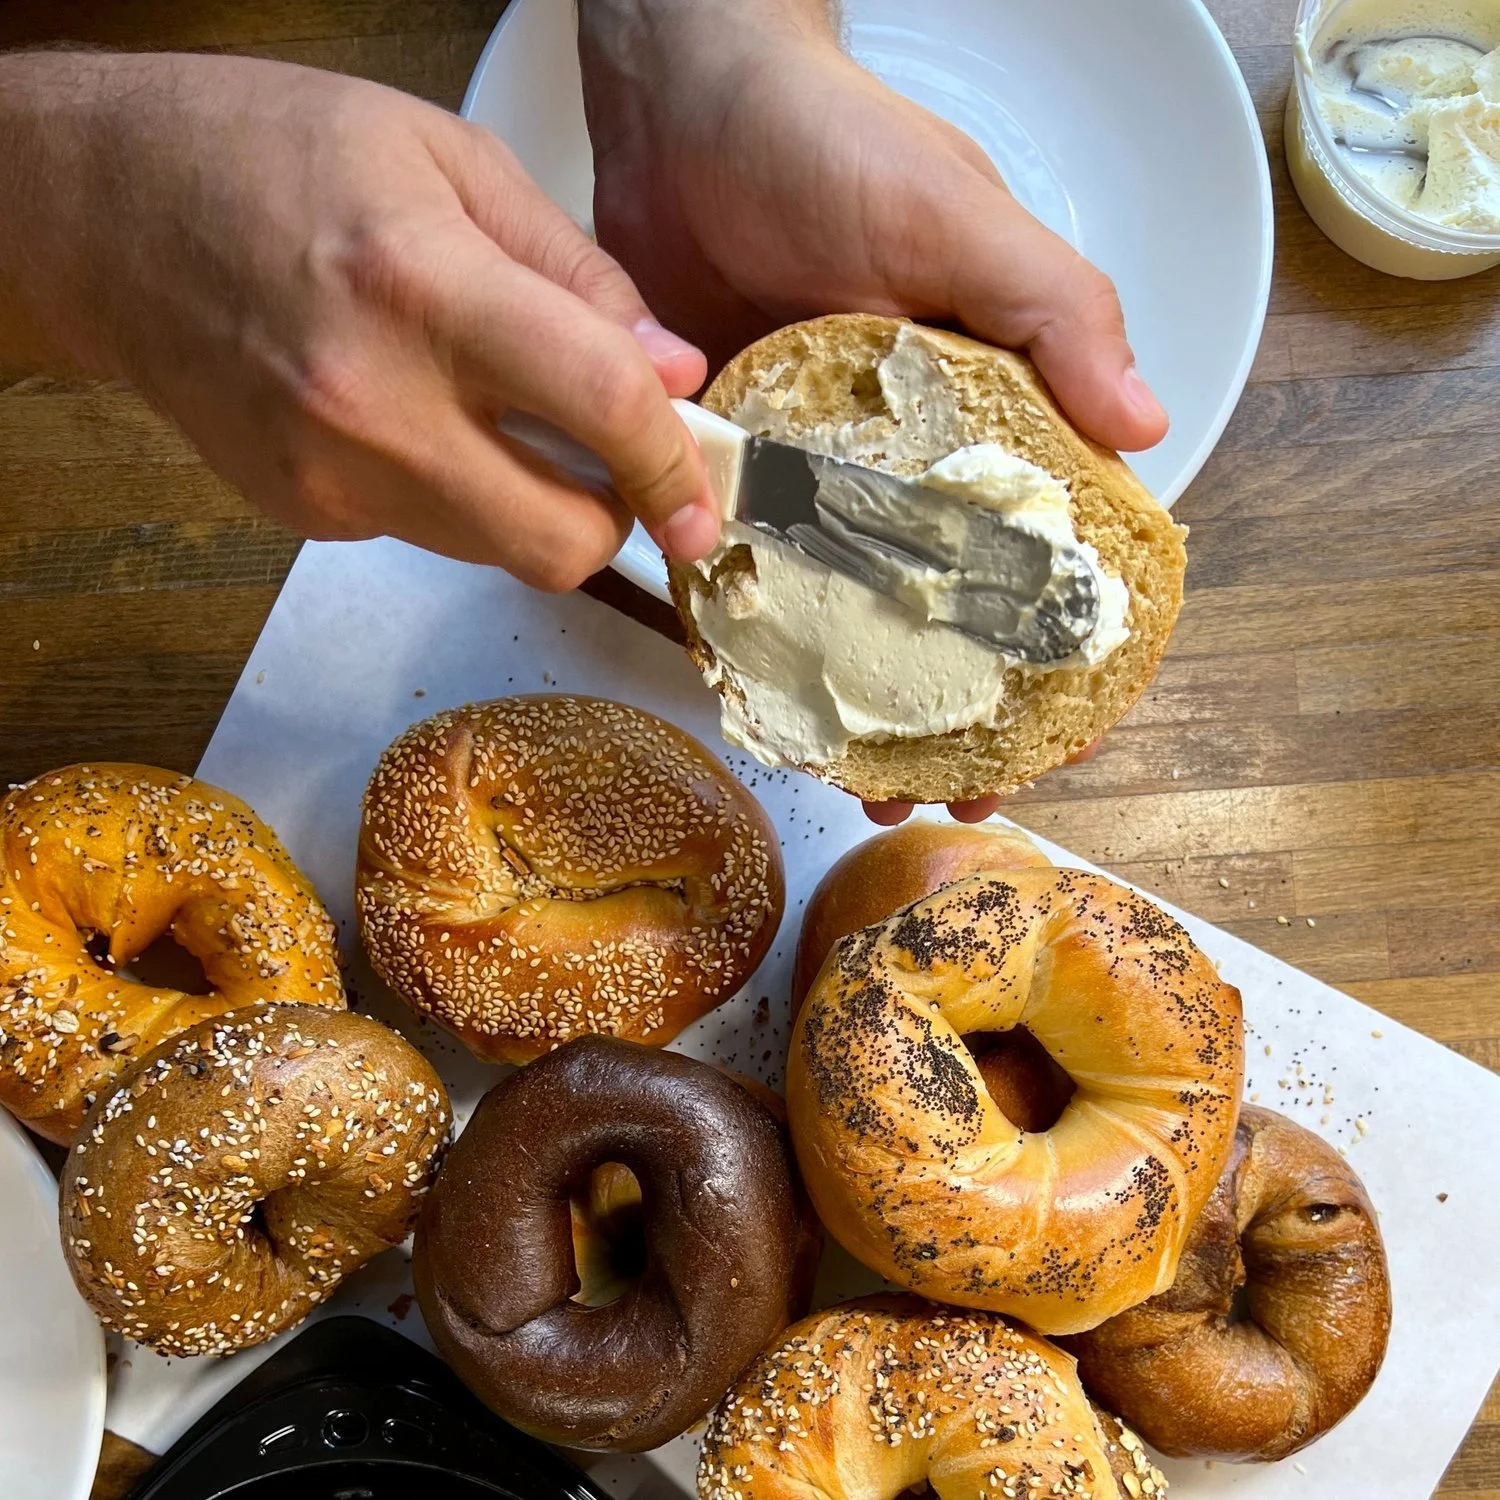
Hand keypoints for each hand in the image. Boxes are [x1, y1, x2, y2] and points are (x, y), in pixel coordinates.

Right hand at [0, 52, 723, 586]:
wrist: (105, 212)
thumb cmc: (276, 154)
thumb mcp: (450, 159)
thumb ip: (578, 275)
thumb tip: (670, 369)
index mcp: (424, 287)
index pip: (600, 410)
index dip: (676, 466)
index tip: (707, 497)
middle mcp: (374, 405)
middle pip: (555, 543)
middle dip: (612, 522)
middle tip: (614, 470)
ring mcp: (330, 475)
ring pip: (494, 553)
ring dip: (535, 510)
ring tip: (508, 423)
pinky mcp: (302, 512)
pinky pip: (426, 533)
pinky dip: (455, 495)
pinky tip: (419, 421)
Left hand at [580, 1, 1159, 821]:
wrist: (682, 109)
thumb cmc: (836, 145)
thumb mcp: (962, 216)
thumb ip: (1054, 309)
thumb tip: (1146, 428)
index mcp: (981, 412)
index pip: (1033, 555)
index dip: (1047, 656)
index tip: (1045, 740)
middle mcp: (897, 457)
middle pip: (933, 611)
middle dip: (940, 711)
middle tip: (931, 793)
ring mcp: (806, 471)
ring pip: (837, 611)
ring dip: (846, 700)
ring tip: (849, 779)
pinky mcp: (720, 463)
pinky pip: (738, 567)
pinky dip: (747, 634)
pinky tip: (754, 699)